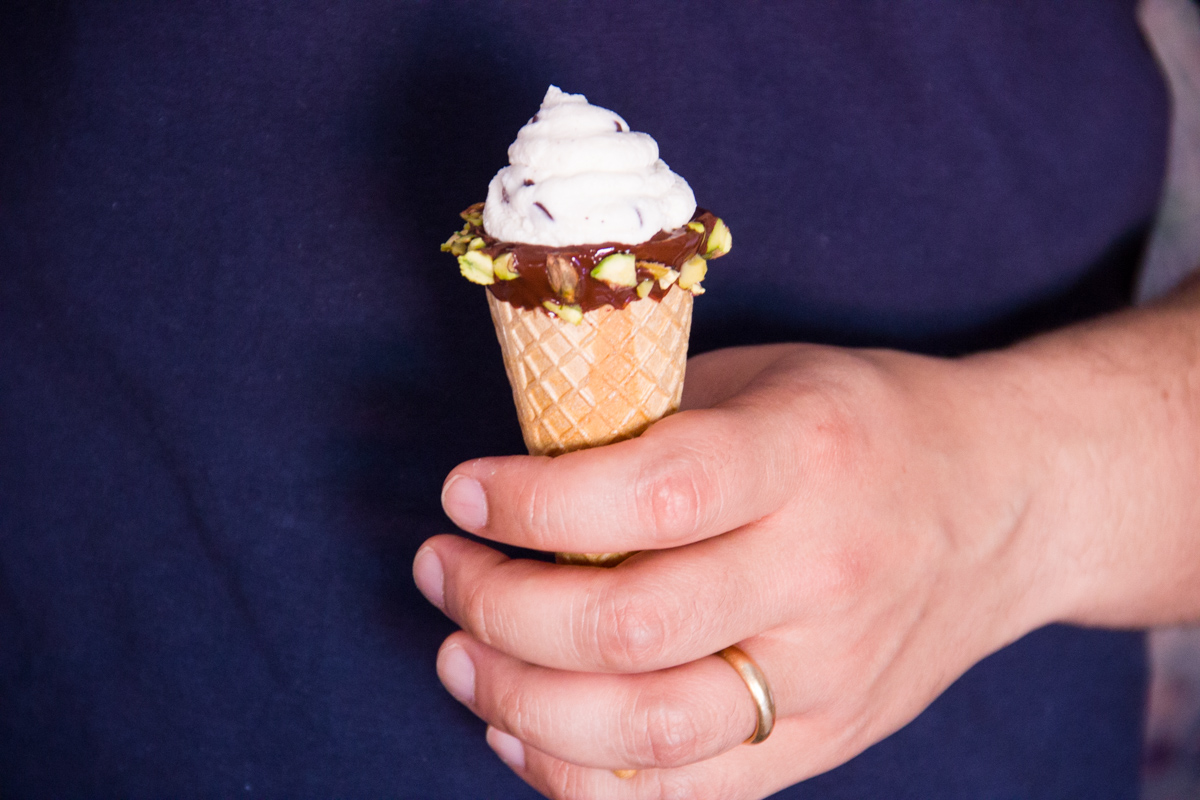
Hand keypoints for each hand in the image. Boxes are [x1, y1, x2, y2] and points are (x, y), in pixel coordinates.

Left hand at [414, 342, 1059, 798]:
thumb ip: (649, 425)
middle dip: (499, 605)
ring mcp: (830, 675)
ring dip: (521, 701)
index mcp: (805, 456)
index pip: (652, 494)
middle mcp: (822, 573)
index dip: (534, 502)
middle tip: (443, 570)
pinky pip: (687, 792)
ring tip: (460, 656)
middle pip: (631, 627)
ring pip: (649, 730)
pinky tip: (522, 732)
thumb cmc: (864, 425)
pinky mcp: (827, 741)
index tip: (465, 493)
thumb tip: (515, 476)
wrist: (1003, 502)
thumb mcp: (765, 380)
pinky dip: (581, 778)